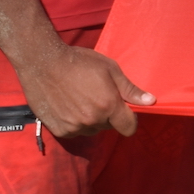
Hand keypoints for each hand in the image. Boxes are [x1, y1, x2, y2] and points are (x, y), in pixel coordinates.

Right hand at [14, 41, 152, 138]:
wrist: (42, 63)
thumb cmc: (79, 62)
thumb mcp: (110, 69)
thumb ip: (130, 89)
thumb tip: (151, 101)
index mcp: (108, 106)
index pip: (129, 127)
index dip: (130, 120)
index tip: (125, 111)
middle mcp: (92, 120)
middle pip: (109, 126)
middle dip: (108, 115)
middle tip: (97, 95)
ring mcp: (74, 127)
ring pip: (92, 129)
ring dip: (91, 119)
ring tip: (80, 98)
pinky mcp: (59, 130)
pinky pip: (75, 131)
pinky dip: (74, 122)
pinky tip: (68, 105)